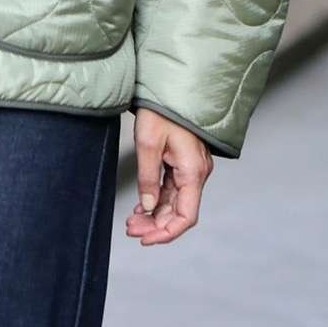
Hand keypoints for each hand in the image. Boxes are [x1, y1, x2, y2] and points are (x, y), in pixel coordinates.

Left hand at [125, 108, 213, 245]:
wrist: (170, 87)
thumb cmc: (161, 110)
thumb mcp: (148, 143)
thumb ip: (148, 177)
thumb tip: (147, 206)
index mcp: (193, 171)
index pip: (186, 216)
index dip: (167, 233)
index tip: (145, 239)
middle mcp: (197, 173)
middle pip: (179, 212)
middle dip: (156, 226)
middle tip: (130, 230)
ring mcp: (191, 168)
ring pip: (175, 203)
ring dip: (155, 215)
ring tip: (131, 222)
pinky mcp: (183, 163)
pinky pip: (172, 190)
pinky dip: (157, 201)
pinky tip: (141, 208)